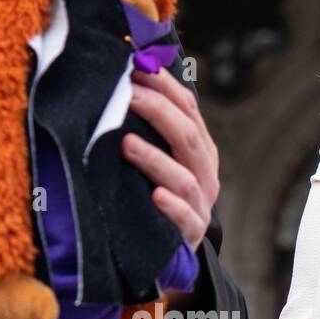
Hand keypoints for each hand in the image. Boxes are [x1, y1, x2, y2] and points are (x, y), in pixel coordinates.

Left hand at [120, 67, 219, 254]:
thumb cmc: (152, 194)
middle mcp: (204, 172)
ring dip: (155, 158)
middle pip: (186, 136)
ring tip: (126, 142)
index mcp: (198, 147)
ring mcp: (199, 204)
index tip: (136, 65)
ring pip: (184, 177)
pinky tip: (154, 196)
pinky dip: (172, 207)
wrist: (167, 253)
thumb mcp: (153, 157)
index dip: (164, 85)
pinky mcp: (190, 234)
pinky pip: (185, 219)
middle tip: (127, 93)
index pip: (187, 108)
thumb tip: (116, 80)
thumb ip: (143, 125)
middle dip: (158, 111)